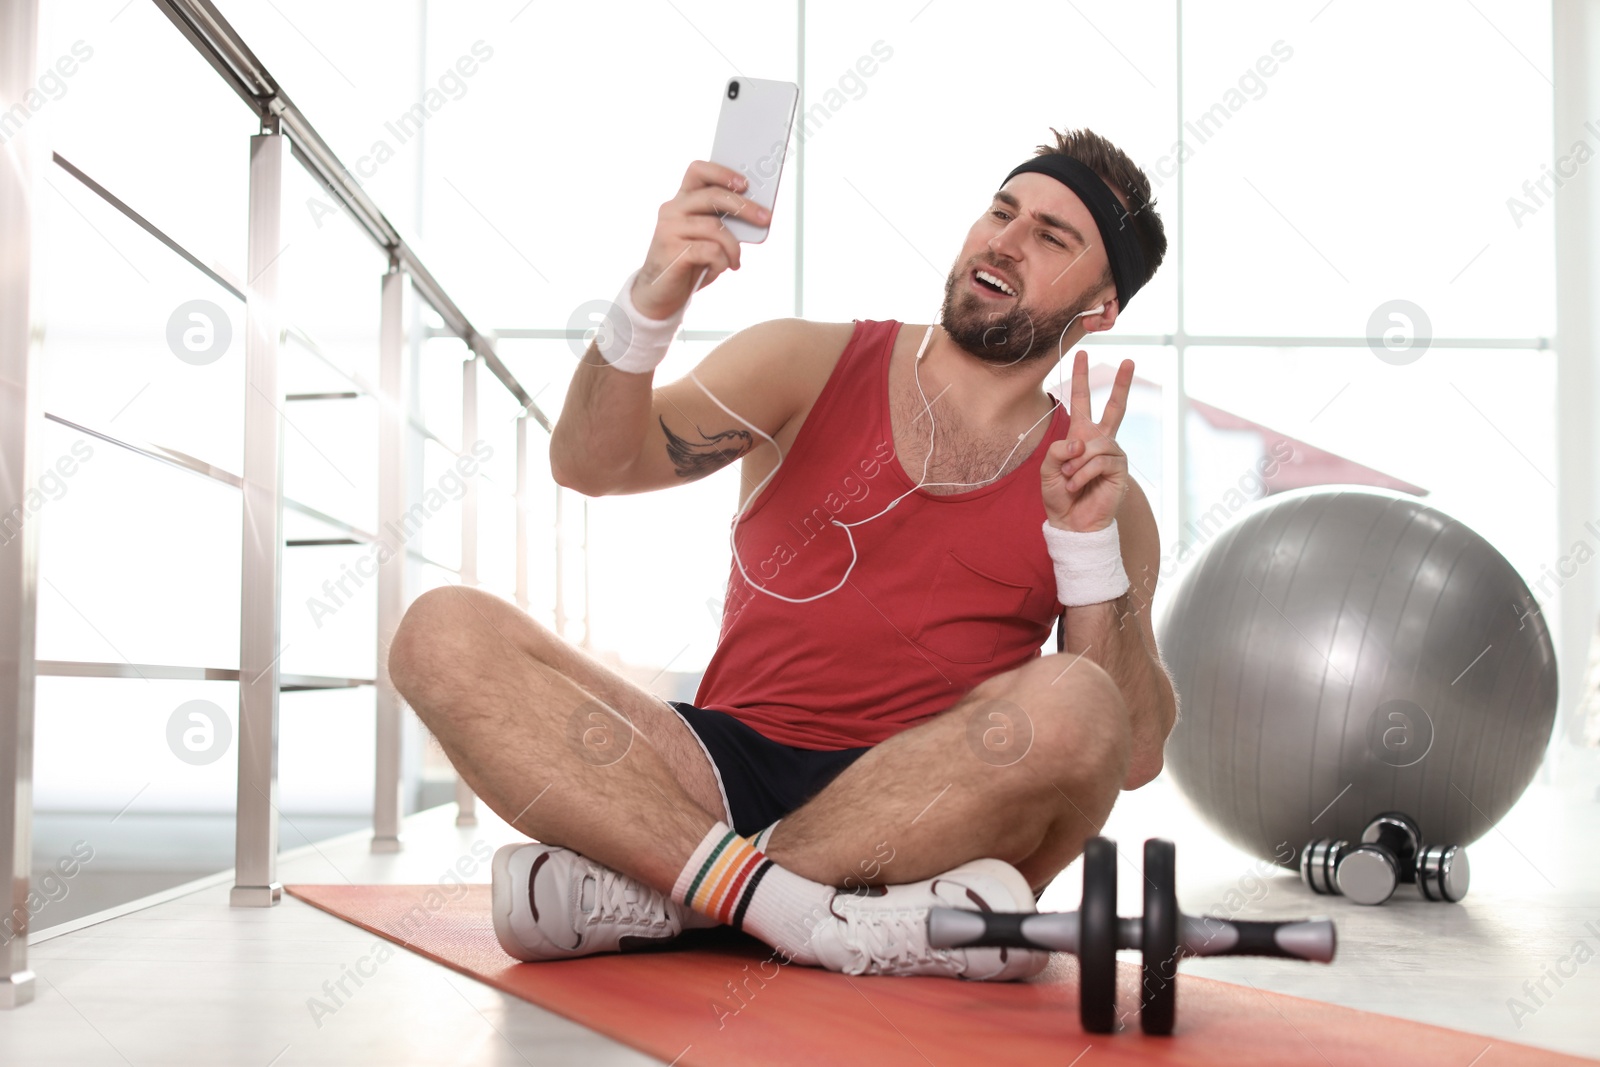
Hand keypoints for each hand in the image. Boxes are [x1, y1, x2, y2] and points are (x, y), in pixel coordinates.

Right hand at [632, 160, 771, 319]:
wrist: (660, 294)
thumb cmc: (689, 263)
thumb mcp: (706, 238)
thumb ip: (722, 222)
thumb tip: (755, 214)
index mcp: (681, 201)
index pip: (698, 171)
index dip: (722, 172)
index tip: (745, 183)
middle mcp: (672, 210)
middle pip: (713, 196)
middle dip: (745, 207)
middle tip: (765, 218)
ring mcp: (670, 229)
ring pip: (715, 227)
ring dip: (733, 247)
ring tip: (735, 260)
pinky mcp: (673, 251)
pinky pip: (711, 250)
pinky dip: (722, 262)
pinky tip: (719, 269)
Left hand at [1040, 351, 1133, 532]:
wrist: (1072, 522)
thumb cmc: (1059, 495)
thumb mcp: (1048, 469)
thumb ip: (1058, 450)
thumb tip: (1080, 442)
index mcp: (1080, 435)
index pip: (1082, 401)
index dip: (1082, 378)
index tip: (1083, 354)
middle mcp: (1099, 441)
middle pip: (1114, 407)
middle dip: (1121, 384)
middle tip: (1128, 361)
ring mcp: (1112, 454)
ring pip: (1094, 445)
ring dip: (1076, 463)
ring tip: (1069, 480)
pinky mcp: (1119, 469)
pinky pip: (1099, 461)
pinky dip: (1083, 473)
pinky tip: (1077, 485)